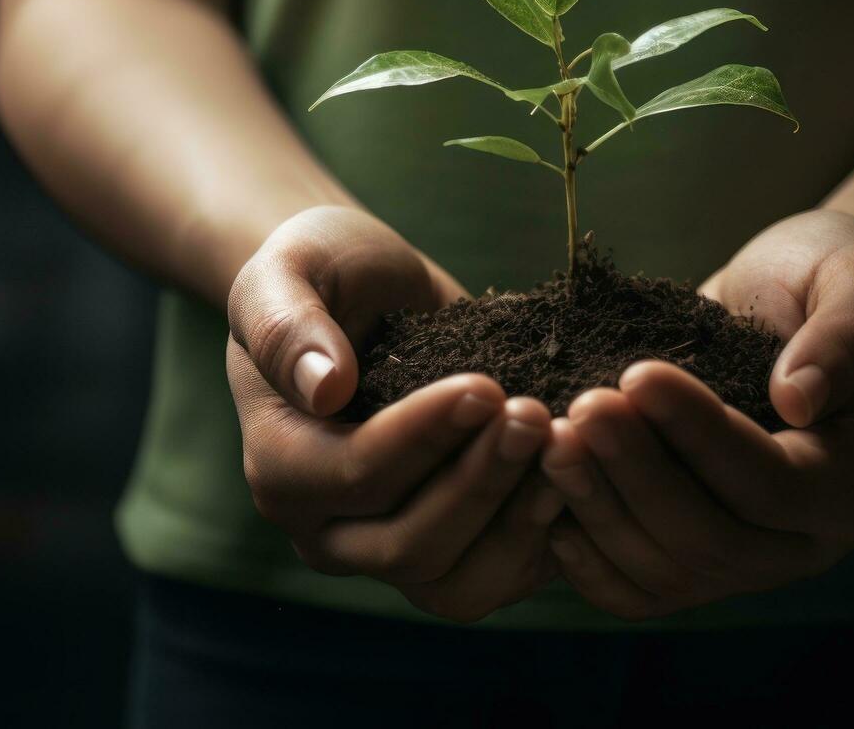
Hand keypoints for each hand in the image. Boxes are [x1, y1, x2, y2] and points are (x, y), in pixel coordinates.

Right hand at [227, 205, 563, 621]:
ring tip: (561, 443)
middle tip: (535, 414)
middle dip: (479, 481)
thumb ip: (287, 325)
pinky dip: (543, 534)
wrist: (376, 292)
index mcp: (279, 467)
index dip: (423, 436)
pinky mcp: (455, 552)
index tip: (483, 386)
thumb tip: (323, 388)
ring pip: (454, 583)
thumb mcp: (289, 270)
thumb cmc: (325, 274)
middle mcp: (327, 530)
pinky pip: (500, 577)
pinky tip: (575, 470)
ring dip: (517, 517)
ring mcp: (389, 552)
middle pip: (407, 544)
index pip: (353, 475)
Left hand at [540, 209, 853, 618]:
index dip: (700, 434)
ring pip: (664, 570)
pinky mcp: (689, 559)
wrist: (784, 297)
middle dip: (638, 475)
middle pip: (712, 542)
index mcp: (852, 485)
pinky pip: (634, 588)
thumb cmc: (827, 280)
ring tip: (548, 437)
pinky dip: (585, 553)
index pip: (772, 483)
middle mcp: (802, 543)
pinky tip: (544, 494)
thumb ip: (844, 337)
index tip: (637, 374)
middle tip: (580, 408)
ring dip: (599, 507)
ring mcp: (743, 561)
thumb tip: (799, 398)